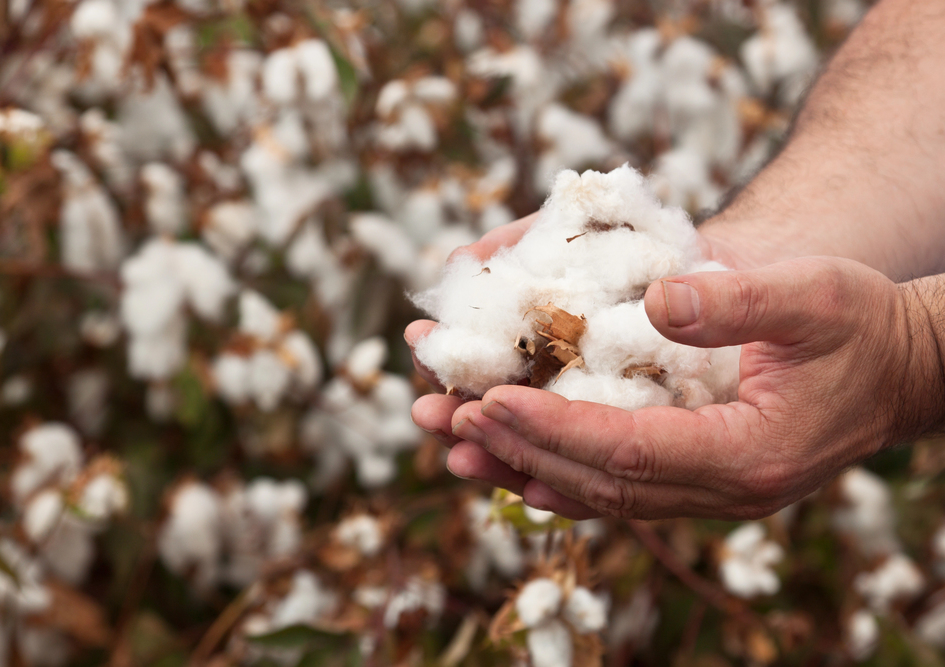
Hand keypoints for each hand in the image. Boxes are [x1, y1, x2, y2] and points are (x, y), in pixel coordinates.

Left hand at [409, 256, 939, 519]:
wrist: (894, 369)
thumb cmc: (860, 326)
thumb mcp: (817, 294)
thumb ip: (740, 301)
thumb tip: (658, 301)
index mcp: (748, 456)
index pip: (629, 452)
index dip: (553, 427)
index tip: (489, 398)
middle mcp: (720, 489)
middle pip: (596, 482)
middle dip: (514, 450)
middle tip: (441, 419)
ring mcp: (705, 490)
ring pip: (596, 492)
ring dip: (518, 468)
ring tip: (449, 444)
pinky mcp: (692, 474)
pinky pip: (612, 485)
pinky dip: (554, 474)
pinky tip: (507, 463)